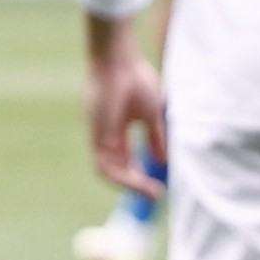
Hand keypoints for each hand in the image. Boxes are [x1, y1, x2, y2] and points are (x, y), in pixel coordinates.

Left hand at [83, 14, 167, 193]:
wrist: (118, 64)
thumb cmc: (135, 81)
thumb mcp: (151, 115)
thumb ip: (156, 138)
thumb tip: (163, 160)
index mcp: (118, 130)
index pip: (127, 159)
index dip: (141, 172)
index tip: (158, 183)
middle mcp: (107, 137)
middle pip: (119, 168)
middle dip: (137, 184)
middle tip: (155, 194)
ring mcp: (100, 138)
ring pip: (112, 172)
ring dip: (131, 184)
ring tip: (151, 192)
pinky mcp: (96, 138)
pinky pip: (106, 167)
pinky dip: (123, 177)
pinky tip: (140, 181)